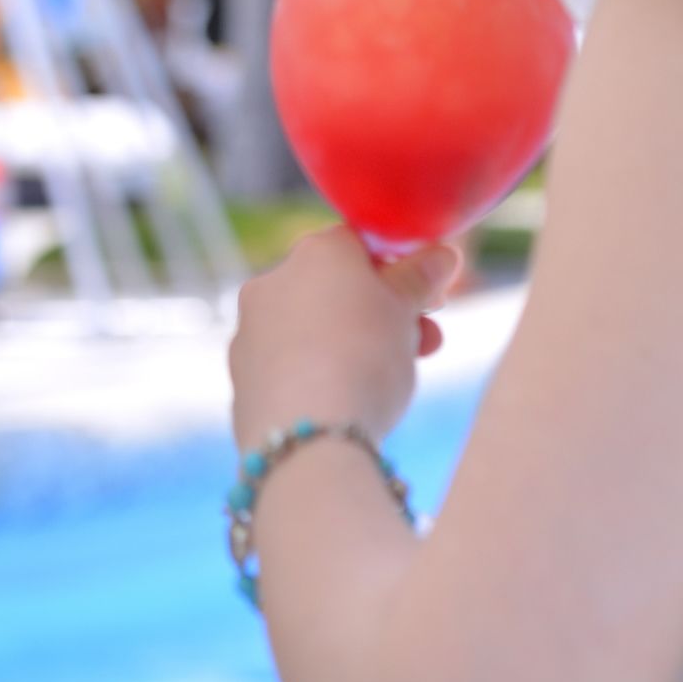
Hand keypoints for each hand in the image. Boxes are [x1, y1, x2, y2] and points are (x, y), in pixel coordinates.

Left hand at [228, 231, 461, 454]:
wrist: (308, 436)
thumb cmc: (365, 361)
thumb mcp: (406, 313)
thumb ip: (419, 279)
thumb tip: (441, 255)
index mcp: (316, 252)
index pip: (361, 245)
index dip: (400, 271)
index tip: (429, 301)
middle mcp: (273, 281)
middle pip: (336, 288)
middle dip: (383, 313)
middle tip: (423, 343)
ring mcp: (250, 330)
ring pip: (313, 329)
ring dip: (354, 345)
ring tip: (395, 380)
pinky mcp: (241, 377)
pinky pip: (292, 366)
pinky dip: (319, 376)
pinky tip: (344, 402)